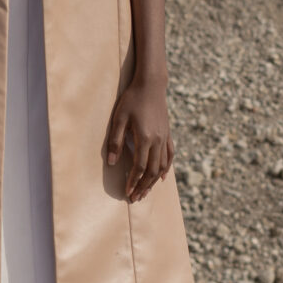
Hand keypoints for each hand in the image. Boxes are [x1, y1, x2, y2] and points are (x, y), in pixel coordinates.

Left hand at [104, 77, 172, 202]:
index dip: (133, 181)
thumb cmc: (132, 99)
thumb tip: (111, 163)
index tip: (127, 192)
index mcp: (145, 137)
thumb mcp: (119, 118)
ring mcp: (164, 137)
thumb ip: (115, 141)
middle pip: (152, 171)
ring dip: (153, 181)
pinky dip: (167, 168)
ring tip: (145, 192)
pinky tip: (162, 177)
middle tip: (135, 198)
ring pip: (162, 166)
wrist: (151, 84)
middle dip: (143, 186)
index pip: (139, 167)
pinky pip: (170, 155)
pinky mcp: (168, 134)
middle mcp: (157, 140)